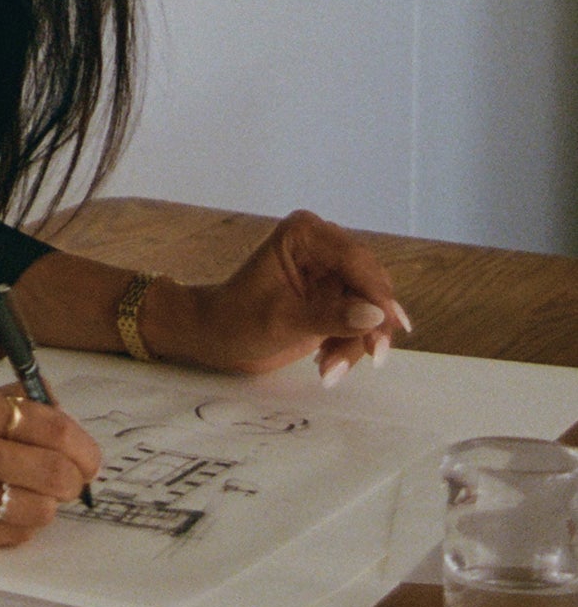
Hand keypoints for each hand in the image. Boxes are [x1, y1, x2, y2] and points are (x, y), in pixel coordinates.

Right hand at [0, 379, 100, 549]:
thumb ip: (1, 404)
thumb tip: (57, 415)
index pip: (50, 425)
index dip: (81, 444)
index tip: (88, 455)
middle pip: (52, 471)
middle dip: (74, 479)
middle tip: (74, 481)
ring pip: (36, 509)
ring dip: (48, 506)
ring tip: (39, 498)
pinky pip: (7, 536)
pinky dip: (21, 527)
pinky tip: (12, 514)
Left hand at [152, 208, 411, 382]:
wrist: (217, 337)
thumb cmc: (237, 322)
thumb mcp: (283, 322)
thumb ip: (331, 317)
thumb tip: (375, 315)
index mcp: (305, 234)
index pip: (355, 262)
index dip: (377, 296)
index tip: (389, 330)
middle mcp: (322, 245)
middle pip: (369, 284)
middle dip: (369, 325)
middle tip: (374, 359)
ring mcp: (329, 271)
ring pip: (369, 307)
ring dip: (355, 342)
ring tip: (329, 371)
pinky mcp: (333, 297)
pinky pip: (360, 320)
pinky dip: (349, 344)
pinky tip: (326, 363)